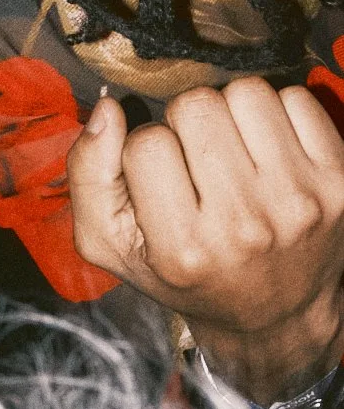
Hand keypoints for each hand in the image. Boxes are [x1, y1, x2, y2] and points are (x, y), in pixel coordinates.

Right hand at [69, 79, 343, 404]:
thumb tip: (108, 108)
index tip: (163, 181)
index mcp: (186, 249)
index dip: (147, 151)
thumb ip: (88, 175)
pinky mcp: (340, 182)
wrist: (279, 316)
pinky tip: (271, 150)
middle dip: (188, 123)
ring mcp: (300, 202)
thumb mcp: (115, 245)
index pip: (147, 143)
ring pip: (245, 92)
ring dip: (232, 112)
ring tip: (235, 151)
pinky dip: (278, 113)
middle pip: (196, 105)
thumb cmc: (188, 272)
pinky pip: (295, 98)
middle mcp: (246, 228)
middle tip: (200, 161)